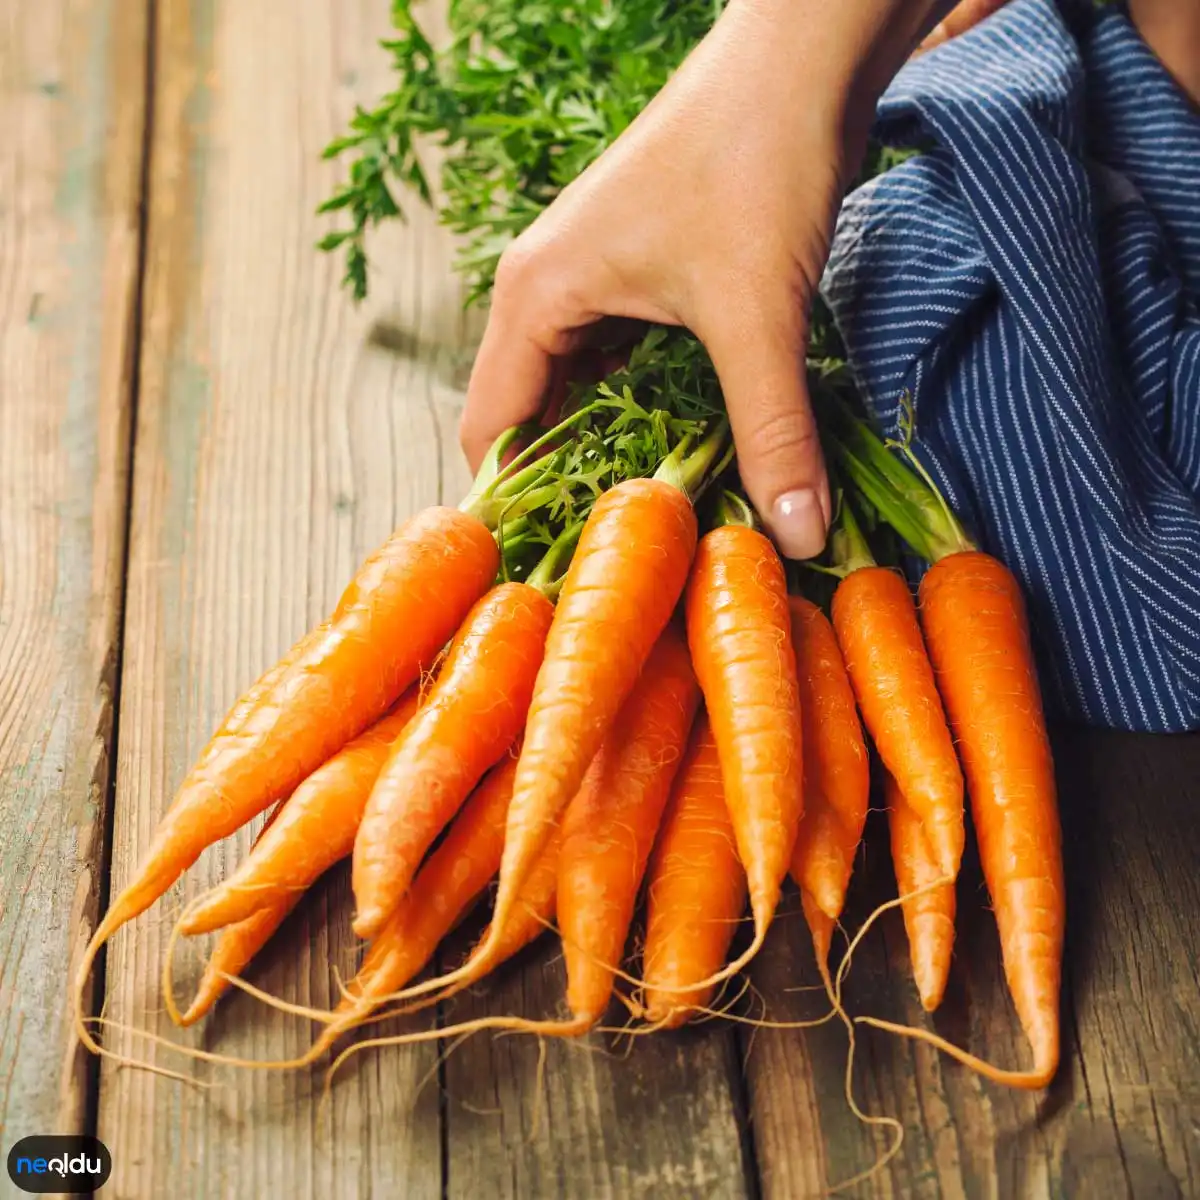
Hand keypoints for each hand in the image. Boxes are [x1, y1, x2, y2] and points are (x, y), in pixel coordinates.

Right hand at [459, 0, 944, 557]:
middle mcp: (546, 292)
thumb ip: (773, 434)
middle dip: (571, 488)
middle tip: (617, 562)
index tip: (556, 574)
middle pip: (532, 420)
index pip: (492, 433)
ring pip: (580, 394)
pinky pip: (621, 365)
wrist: (803, 53)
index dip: (516, 508)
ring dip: (613, 452)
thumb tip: (800, 536)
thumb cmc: (756, 160)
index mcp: (535, 299)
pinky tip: (686, 451)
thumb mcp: (759, 315)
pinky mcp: (639, 275)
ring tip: (653, 522)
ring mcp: (592, 281)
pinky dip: (646, 411)